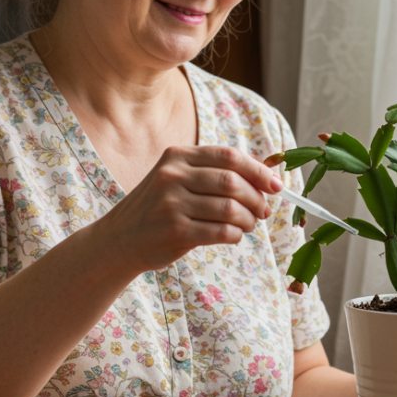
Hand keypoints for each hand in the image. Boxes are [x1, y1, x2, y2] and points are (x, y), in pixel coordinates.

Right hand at [96, 145, 283, 272]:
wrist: (119, 240)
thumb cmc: (159, 209)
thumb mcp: (178, 180)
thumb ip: (214, 173)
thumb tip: (267, 177)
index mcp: (177, 156)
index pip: (229, 156)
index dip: (258, 170)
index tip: (277, 185)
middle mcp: (173, 176)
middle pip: (232, 181)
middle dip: (257, 198)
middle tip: (264, 211)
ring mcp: (172, 204)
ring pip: (230, 208)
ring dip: (248, 219)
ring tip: (248, 225)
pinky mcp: (175, 231)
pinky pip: (222, 231)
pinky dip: (236, 234)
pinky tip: (233, 235)